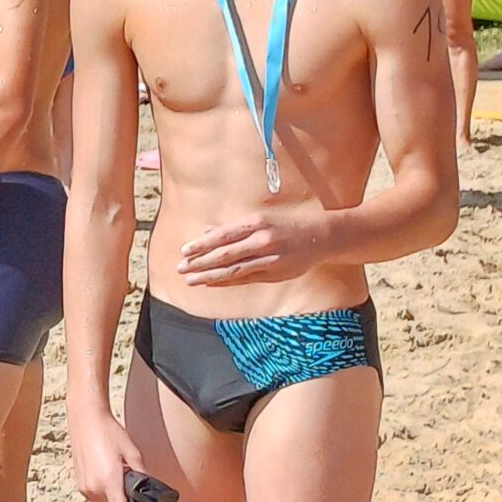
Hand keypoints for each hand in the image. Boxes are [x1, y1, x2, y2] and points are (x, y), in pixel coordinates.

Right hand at [68, 399, 144, 501]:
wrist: (86, 418)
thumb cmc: (108, 431)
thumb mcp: (132, 452)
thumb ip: (142, 475)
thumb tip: (149, 489)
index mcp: (108, 481)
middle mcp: (93, 487)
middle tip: (130, 487)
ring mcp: (83, 485)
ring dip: (111, 500)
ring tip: (118, 480)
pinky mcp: (78, 481)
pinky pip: (93, 497)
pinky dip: (101, 493)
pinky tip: (107, 476)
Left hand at [177, 210, 327, 286]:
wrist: (321, 237)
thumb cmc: (286, 224)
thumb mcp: (260, 218)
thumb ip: (233, 227)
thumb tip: (206, 231)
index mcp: (256, 223)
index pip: (222, 235)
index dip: (201, 245)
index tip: (183, 251)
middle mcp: (262, 240)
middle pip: (225, 254)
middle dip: (200, 262)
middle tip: (180, 268)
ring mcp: (270, 259)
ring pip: (234, 270)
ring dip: (210, 276)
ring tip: (191, 279)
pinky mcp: (276, 273)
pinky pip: (246, 279)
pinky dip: (227, 282)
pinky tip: (212, 283)